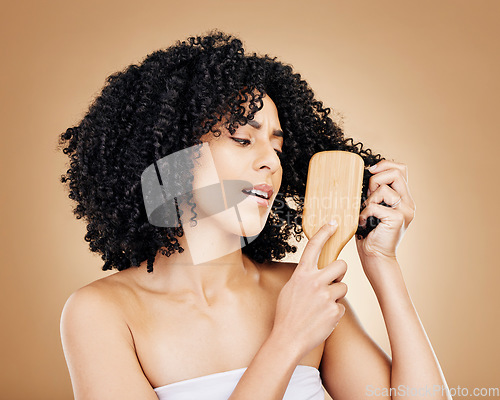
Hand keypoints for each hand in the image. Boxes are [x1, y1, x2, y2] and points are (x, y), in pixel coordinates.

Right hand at [272, 222, 347, 358]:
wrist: (288, 338)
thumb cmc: (287, 314)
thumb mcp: (290, 289)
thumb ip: (304, 277)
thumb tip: (316, 271)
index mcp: (302, 274)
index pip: (314, 246)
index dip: (324, 232)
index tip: (333, 222)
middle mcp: (314, 281)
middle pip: (341, 265)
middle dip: (340, 273)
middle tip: (332, 282)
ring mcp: (326, 295)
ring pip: (343, 287)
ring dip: (336, 295)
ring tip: (322, 306)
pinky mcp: (335, 310)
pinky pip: (342, 306)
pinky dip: (335, 313)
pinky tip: (323, 318)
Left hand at [356, 160, 415, 262]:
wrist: (376, 256)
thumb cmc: (370, 233)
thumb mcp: (373, 208)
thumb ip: (376, 193)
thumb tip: (367, 175)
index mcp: (404, 198)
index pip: (401, 169)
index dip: (385, 165)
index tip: (370, 172)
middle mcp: (408, 203)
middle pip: (396, 172)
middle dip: (376, 179)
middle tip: (368, 195)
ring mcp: (405, 210)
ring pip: (384, 189)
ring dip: (369, 200)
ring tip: (366, 214)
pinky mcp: (398, 218)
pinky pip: (375, 205)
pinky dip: (364, 213)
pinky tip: (364, 223)